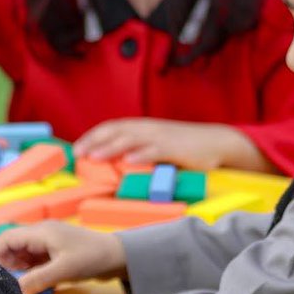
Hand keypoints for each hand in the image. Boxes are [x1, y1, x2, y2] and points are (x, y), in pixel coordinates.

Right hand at [0, 221, 126, 293]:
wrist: (118, 256)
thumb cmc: (92, 258)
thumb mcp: (63, 270)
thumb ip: (37, 279)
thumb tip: (14, 290)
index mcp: (40, 232)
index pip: (7, 238)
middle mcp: (41, 235)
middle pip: (12, 246)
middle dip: (2, 263)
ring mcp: (48, 244)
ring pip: (22, 254)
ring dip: (15, 268)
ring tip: (8, 285)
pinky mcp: (54, 253)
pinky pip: (33, 260)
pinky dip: (27, 270)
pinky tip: (26, 283)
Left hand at [74, 118, 265, 171]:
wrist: (217, 142)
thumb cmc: (185, 148)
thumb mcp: (158, 145)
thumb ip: (138, 151)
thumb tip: (114, 165)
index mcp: (142, 127)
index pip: (111, 127)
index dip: (92, 136)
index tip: (77, 148)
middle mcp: (148, 129)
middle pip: (115, 131)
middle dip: (94, 142)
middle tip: (78, 154)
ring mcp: (161, 137)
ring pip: (130, 139)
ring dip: (110, 147)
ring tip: (94, 157)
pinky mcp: (175, 148)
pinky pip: (154, 150)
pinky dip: (140, 154)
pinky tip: (129, 161)